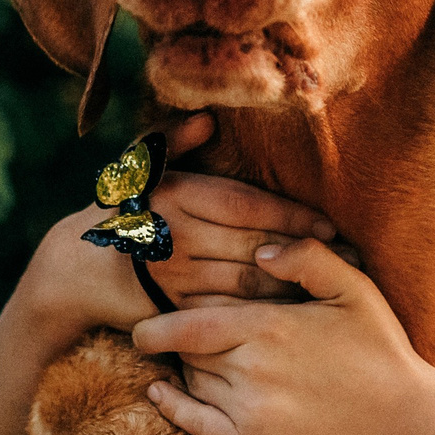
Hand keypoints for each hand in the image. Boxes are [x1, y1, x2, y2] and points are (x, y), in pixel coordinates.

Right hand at [22, 114, 345, 336]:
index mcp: (175, 195)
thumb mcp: (142, 169)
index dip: (292, 215)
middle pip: (255, 245)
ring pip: (248, 284)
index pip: (247, 205)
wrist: (80, 271)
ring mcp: (174, 279)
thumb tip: (208, 119)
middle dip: (307, 253)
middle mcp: (175, 236)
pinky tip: (298, 315)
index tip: (330, 227)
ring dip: (296, 287)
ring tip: (338, 286)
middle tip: (354, 259)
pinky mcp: (177, 313)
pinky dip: (267, 315)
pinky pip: (230, 315)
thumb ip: (175, 141)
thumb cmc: (127, 209)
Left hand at [130, 239, 434, 434]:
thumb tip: (259, 251)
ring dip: (189, 370)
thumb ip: (307, 257)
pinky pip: (195, 423)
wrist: (402, 422)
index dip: (157, 325)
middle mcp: (251, 368)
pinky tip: (160, 392)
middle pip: (190, 352)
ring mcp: (249, 410)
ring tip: (200, 361)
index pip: (189, 325)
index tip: (142, 323)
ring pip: (193, 382)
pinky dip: (172, 406)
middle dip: (184, 344)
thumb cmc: (379, 349)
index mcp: (270, 327)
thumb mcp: (354, 288)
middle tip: (190, 338)